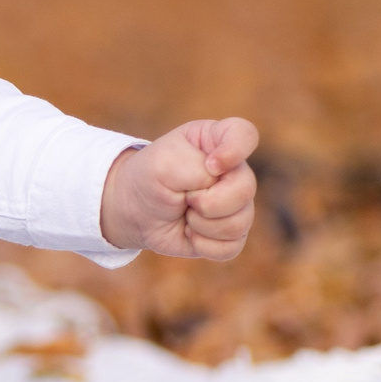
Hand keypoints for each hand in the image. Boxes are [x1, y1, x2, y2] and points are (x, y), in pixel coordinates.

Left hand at [99, 118, 258, 260]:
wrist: (134, 213)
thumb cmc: (149, 179)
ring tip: (184, 213)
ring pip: (240, 222)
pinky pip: (232, 246)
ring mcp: (235, 202)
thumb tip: (220, 185)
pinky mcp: (231, 233)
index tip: (210, 165)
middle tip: (184, 197)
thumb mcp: (163, 164)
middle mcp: (233, 170)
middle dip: (208, 202)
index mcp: (217, 140)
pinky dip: (204, 245)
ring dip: (202, 224)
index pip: (245, 135)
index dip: (235, 152)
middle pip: (246, 188)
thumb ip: (196, 167)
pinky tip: (189, 232)